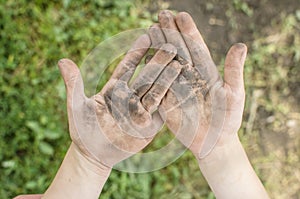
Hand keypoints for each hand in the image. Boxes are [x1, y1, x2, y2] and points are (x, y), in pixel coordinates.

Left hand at [58, 34, 180, 167]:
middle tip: (170, 44)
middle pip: (146, 76)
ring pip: (157, 91)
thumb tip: (62, 60)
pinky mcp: (149, 126)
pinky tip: (182, 87)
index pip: (127, 67)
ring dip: (167, 77)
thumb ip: (73, 83)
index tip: (146, 36)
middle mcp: (130, 98)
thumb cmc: (83, 131)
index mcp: (114, 89)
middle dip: (158, 60)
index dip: (136, 53)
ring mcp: (141, 111)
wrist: (93, 155)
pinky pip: (162, 112)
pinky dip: (172, 100)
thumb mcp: (76, 105)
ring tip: (180, 61)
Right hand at [150, 10, 246, 158]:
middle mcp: (190, 75)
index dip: (189, 31)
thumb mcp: (234, 94)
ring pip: (165, 62)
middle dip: (170, 31)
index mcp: (206, 71)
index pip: (195, 46)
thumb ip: (234, 71)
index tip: (181, 15)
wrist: (214, 142)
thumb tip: (241, 45)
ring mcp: (176, 86)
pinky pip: (156, 83)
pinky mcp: (166, 100)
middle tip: (161, 14)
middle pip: (178, 49)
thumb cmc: (228, 119)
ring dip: (158, 45)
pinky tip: (143, 55)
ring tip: (150, 28)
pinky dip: (149, 68)